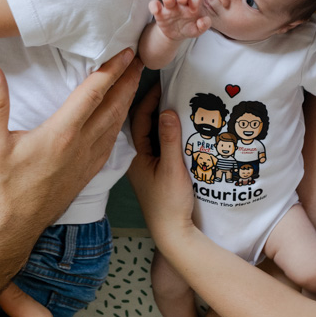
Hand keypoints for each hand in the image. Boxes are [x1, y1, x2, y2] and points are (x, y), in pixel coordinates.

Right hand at [0, 49, 141, 236]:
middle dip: (129, 80)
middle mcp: (81, 146)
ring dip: (127, 100)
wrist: (10, 230)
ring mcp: (87, 162)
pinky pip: (110, 143)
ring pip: (115, 124)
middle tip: (141, 59)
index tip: (126, 51)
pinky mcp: (86, 174)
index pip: (93, 93)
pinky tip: (118, 120)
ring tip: (134, 82)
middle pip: (113, 106)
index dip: (112, 69)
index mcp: (62, 134)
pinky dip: (119, 124)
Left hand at [126, 84, 196, 245]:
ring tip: (178, 99)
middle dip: (155, 104)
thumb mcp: (172, 169)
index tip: (162, 82)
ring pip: (152, 132)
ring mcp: (146, 164)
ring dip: (162, 117)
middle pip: (143, 123)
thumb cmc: (169, 204)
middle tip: (171, 86)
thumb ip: (169, 139)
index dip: (149, 98)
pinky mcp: (156, 170)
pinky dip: (168, 131)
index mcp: (134, 155)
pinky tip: (181, 124)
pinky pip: (159, 143)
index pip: (138, 118)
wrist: (173, 234)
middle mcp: (137, 157)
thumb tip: (167, 110)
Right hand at [149, 0, 210, 41]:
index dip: (195, 0)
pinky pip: (154, 4)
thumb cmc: (189, 27)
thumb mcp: (198, 29)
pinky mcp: (159, 13)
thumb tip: (204, 21)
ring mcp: (170, 7)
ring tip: (169, 2)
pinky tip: (155, 10)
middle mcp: (181, 3)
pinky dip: (153, 5)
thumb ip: (204, 25)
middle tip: (182, 0)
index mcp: (193, 5)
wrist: (176, 34)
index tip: (194, 9)